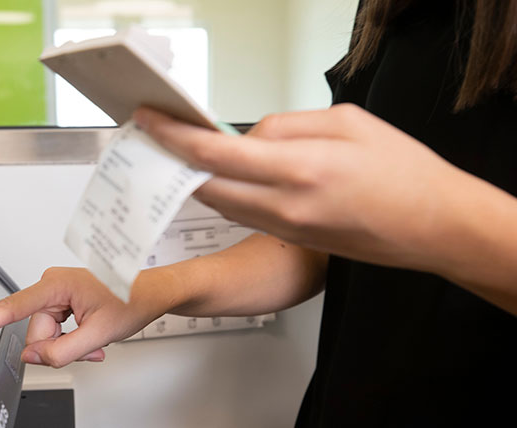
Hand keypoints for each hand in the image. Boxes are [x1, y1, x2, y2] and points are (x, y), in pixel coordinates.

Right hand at [0, 267, 166, 367]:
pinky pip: (52, 331)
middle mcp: (50, 285)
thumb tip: (33, 357)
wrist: (149, 293)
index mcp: (56, 284)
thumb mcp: (99, 334)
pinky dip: (70, 341)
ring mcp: (54, 293)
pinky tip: (90, 337)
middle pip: (34, 333)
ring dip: (67, 346)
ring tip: (94, 339)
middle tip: (89, 345)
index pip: (9, 309)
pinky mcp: (59, 301)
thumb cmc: (131, 300)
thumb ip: (61, 351)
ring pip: (44, 336)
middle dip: (58, 347)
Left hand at [133, 104, 472, 272]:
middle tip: (156, 137)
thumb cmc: (404, 172)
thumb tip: (249, 138)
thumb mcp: (348, 123)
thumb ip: (288, 126)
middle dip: (173, 161)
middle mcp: (285, 206)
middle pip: (205, 188)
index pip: (215, 155)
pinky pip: (243, 215)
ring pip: (221, 204)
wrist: (436, 227)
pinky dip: (225, 195)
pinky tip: (223, 177)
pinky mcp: (292, 240)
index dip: (173, 137)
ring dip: (197, 181)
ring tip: (184, 153)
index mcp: (300, 169)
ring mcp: (287, 229)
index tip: (150, 121)